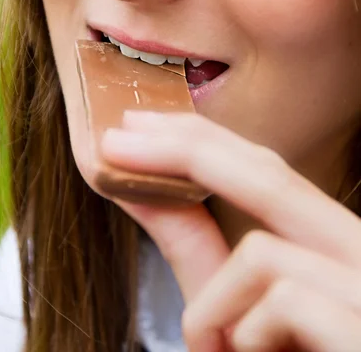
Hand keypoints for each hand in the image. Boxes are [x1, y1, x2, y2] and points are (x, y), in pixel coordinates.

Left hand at [102, 111, 360, 350]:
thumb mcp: (234, 309)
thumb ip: (198, 251)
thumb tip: (140, 189)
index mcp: (330, 242)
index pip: (269, 170)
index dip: (203, 140)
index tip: (141, 123)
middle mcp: (359, 251)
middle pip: (272, 177)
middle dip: (185, 151)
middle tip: (117, 140)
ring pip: (264, 253)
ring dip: (214, 307)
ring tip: (218, 350)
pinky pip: (280, 302)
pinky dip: (241, 335)